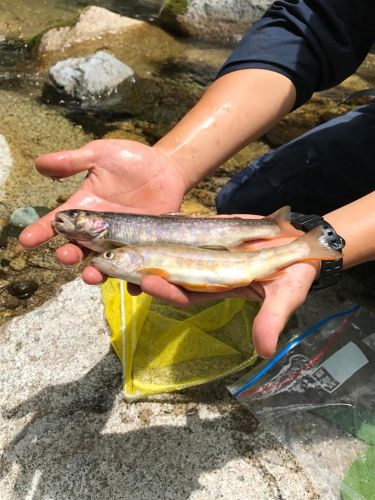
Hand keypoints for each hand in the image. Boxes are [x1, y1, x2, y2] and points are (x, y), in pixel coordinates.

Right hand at [19, 139, 186, 282]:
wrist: (166, 168)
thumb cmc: (131, 161)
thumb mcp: (100, 155)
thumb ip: (74, 161)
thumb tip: (40, 163)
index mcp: (85, 210)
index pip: (57, 223)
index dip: (40, 232)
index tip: (26, 241)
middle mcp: (100, 231)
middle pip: (78, 249)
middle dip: (69, 255)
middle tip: (65, 255)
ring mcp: (122, 241)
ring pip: (105, 264)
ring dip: (96, 274)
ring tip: (91, 276)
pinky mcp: (145, 247)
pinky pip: (138, 268)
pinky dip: (136, 280)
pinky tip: (135, 287)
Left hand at [128, 237, 317, 357]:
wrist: (301, 243)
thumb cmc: (294, 273)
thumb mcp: (285, 297)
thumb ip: (270, 320)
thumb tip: (264, 350)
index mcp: (219, 288)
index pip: (186, 294)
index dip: (167, 291)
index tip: (149, 283)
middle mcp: (207, 271)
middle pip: (171, 274)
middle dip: (146, 271)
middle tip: (118, 266)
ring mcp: (208, 248)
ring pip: (173, 251)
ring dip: (148, 250)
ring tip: (121, 246)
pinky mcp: (213, 229)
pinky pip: (187, 228)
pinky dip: (167, 227)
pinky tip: (146, 223)